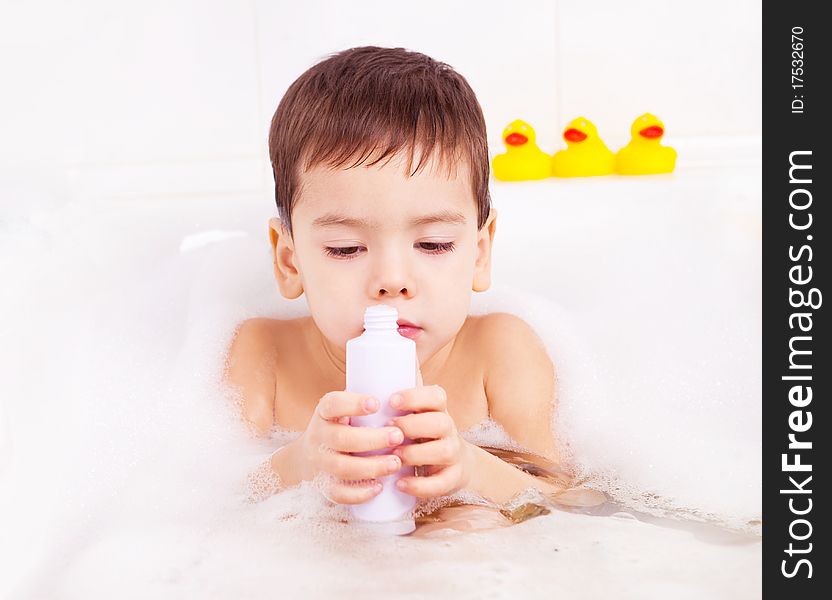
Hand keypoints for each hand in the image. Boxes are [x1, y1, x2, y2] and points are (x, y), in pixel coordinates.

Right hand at [296, 391, 405, 503]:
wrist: (309, 456)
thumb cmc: (343, 426)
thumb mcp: (348, 408)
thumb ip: (374, 395)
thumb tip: (412, 370)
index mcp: (325, 412)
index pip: (333, 404)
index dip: (353, 404)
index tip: (377, 402)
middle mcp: (318, 436)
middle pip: (341, 438)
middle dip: (372, 439)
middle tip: (398, 436)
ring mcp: (319, 462)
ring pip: (341, 467)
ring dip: (371, 467)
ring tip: (396, 463)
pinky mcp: (324, 485)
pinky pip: (338, 493)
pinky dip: (359, 493)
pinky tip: (380, 487)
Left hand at [386, 360, 474, 497]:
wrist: (452, 463)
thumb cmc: (420, 431)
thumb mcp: (413, 409)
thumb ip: (399, 387)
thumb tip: (375, 352)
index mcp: (438, 408)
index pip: (436, 395)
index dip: (415, 396)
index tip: (391, 400)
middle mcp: (449, 428)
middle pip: (440, 421)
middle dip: (413, 425)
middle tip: (389, 429)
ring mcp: (453, 453)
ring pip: (443, 450)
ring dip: (416, 453)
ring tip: (394, 456)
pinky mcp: (452, 478)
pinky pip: (442, 483)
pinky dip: (420, 486)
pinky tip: (401, 484)